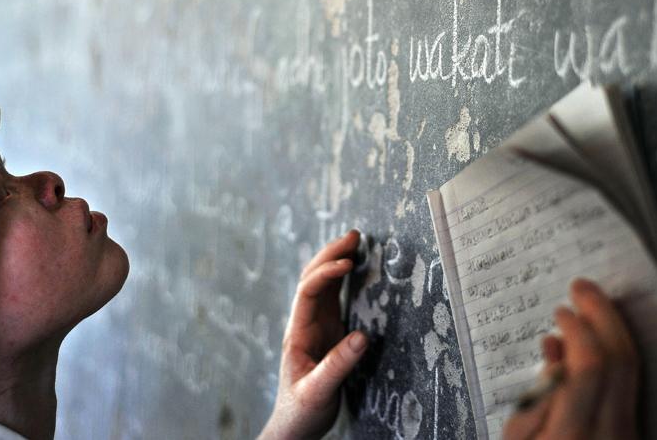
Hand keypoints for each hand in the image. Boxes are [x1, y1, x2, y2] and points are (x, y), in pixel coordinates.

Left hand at [260, 230, 367, 439]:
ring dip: (335, 261)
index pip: (308, 292)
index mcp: (298, 334)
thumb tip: (362, 337)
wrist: (294, 427)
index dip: (326, 274)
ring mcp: (315, 326)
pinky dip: (343, 279)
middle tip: (354, 235)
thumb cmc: (301, 411)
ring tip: (355, 242)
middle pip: (312, 279)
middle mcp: (304, 324)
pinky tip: (354, 267)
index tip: (348, 264)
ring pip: (322, 285)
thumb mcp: (318, 392)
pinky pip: (333, 298)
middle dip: (330, 254)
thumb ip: (338, 366)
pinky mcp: (326, 332)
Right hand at [504, 279, 639, 439]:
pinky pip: (628, 391)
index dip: (580, 328)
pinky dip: (612, 361)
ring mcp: (628, 439)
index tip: (563, 308)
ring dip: (611, 334)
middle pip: (621, 361)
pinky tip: (591, 349)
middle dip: (604, 316)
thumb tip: (556, 351)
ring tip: (587, 311)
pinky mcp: (633, 438)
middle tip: (584, 288)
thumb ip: (536, 398)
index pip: (591, 364)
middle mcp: (612, 436)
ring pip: (632, 373)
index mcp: (572, 435)